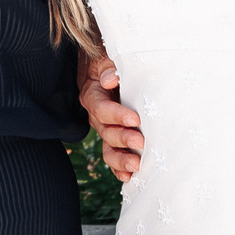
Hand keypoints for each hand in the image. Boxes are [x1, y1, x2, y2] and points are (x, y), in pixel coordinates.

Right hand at [81, 59, 141, 177]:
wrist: (113, 68)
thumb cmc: (112, 59)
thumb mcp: (108, 57)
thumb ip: (110, 67)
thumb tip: (110, 79)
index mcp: (93, 95)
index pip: (101, 108)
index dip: (116, 115)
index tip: (135, 119)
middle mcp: (97, 115)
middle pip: (105, 131)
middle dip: (123, 139)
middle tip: (141, 142)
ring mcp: (106, 129)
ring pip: (108, 148)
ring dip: (121, 158)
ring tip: (137, 166)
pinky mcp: (115, 139)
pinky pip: (114, 156)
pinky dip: (120, 168)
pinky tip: (130, 177)